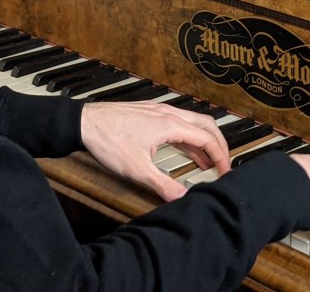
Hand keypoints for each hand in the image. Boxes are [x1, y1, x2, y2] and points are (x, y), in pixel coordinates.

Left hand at [81, 101, 230, 201]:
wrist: (83, 122)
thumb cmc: (107, 141)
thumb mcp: (137, 169)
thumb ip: (163, 185)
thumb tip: (183, 198)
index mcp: (171, 124)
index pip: (207, 139)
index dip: (221, 157)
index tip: (226, 172)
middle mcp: (169, 113)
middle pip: (206, 125)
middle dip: (219, 145)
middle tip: (224, 164)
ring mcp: (159, 111)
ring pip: (192, 123)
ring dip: (203, 141)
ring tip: (207, 163)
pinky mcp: (150, 113)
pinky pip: (179, 123)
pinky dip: (188, 137)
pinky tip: (184, 150)